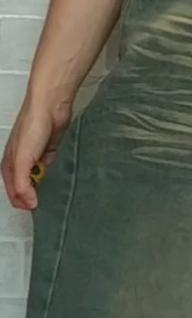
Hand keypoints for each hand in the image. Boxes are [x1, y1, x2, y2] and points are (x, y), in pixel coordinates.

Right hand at [2, 93, 73, 210]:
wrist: (50, 108)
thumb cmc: (32, 128)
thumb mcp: (22, 159)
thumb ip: (22, 181)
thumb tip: (27, 201)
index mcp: (9, 163)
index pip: (12, 189)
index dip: (20, 200)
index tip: (32, 209)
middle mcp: (20, 160)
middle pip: (22, 185)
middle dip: (28, 196)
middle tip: (40, 206)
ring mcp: (34, 155)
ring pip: (36, 177)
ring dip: (39, 186)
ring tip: (48, 197)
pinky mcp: (49, 149)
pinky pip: (48, 166)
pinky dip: (49, 174)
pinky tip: (55, 180)